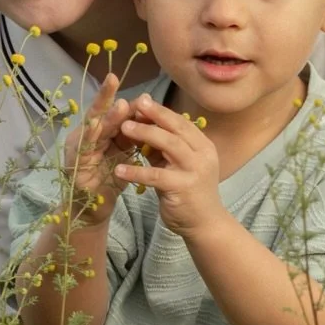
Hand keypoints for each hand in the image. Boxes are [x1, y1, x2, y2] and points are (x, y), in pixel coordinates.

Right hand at [61, 72, 133, 226]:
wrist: (94, 210)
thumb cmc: (109, 179)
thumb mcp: (123, 153)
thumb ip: (129, 135)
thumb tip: (144, 111)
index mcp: (97, 134)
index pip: (105, 111)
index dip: (110, 95)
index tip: (116, 75)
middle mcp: (83, 139)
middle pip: (96, 116)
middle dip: (105, 98)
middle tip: (113, 79)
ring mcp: (77, 153)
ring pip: (91, 132)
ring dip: (105, 119)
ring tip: (119, 105)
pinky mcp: (74, 169)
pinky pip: (82, 153)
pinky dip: (90, 141)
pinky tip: (96, 129)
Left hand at [112, 96, 224, 238]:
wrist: (205, 224)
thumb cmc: (189, 192)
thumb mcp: (179, 165)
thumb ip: (165, 148)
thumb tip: (142, 126)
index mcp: (203, 145)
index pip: (180, 122)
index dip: (160, 111)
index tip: (141, 100)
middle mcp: (202, 154)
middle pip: (176, 128)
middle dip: (153, 115)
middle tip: (133, 105)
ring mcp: (195, 171)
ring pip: (169, 145)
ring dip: (145, 134)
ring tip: (123, 128)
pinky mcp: (183, 188)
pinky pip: (156, 175)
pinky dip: (136, 171)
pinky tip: (119, 170)